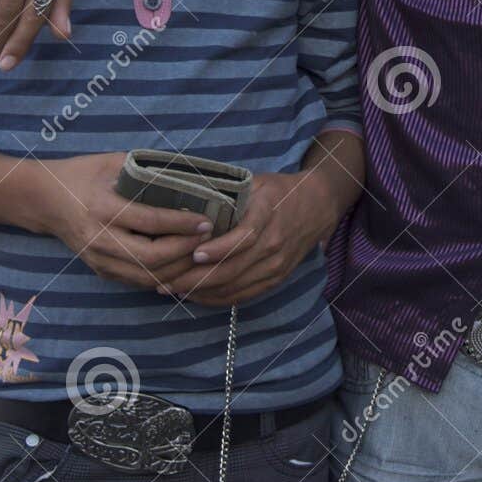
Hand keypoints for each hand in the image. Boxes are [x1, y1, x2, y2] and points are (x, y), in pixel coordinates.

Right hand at [36, 151, 214, 289]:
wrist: (44, 200)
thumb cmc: (83, 174)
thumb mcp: (113, 163)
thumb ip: (147, 170)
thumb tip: (189, 173)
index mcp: (103, 208)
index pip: (150, 222)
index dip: (182, 224)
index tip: (206, 220)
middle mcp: (99, 239)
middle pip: (150, 258)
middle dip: (185, 251)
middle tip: (209, 238)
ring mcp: (98, 259)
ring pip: (146, 276)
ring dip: (178, 269)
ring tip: (200, 254)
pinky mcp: (100, 270)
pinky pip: (137, 280)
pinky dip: (162, 276)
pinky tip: (182, 265)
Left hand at [160, 164, 344, 307]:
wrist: (317, 206)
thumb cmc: (278, 191)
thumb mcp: (254, 182)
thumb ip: (226, 193)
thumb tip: (184, 201)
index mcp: (267, 214)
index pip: (244, 237)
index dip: (219, 249)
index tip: (194, 253)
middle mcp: (273, 244)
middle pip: (233, 269)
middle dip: (195, 279)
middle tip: (163, 281)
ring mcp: (276, 265)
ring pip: (235, 286)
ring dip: (201, 292)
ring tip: (172, 289)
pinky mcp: (276, 278)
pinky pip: (244, 295)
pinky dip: (218, 298)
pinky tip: (196, 296)